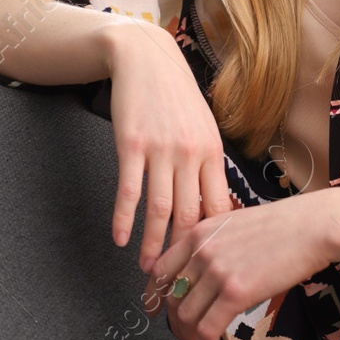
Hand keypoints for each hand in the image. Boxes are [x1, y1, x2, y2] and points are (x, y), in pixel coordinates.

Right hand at [103, 20, 232, 271]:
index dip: (214, 239)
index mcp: (212, 152)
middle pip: (189, 215)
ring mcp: (160, 149)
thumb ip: (207, 164)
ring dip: (153, 244)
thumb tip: (214, 206)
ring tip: (148, 270)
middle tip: (176, 280)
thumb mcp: (202, 127)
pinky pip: (129, 190)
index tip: (209, 264)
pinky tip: (120, 239)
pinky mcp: (131, 145)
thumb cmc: (176, 97)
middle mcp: (190, 153)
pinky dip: (124, 218)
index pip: (219, 206)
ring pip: (160, 209)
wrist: (146, 58)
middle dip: (183, 252)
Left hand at [144, 190, 337, 339]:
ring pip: (185, 317)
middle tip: (184, 336)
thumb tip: (209, 272)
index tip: (155, 308)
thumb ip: (216, 244)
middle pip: (172, 297)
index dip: (155, 295)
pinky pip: (207, 330)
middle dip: (174, 323)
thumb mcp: (238, 224)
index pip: (161, 269)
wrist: (313, 226)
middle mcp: (202, 251)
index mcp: (200, 232)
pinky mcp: (235, 293)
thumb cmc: (287, 224)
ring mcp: (217, 272)